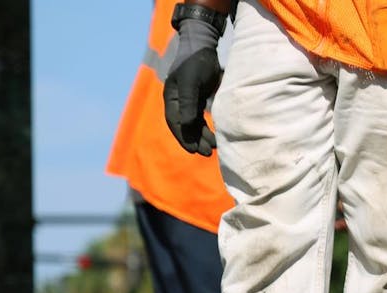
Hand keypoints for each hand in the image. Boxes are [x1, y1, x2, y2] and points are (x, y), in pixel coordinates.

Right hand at [162, 17, 222, 155]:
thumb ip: (188, 104)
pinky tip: (215, 136)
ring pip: (193, 123)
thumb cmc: (195, 62)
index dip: (183, 138)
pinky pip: (200, 117)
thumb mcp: (191, 83)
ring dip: (202, 136)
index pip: (175, 123)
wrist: (203, 46)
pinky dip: (206, 128)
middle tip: (207, 153)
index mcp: (171, 98)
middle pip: (184, 126)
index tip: (194, 151)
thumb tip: (187, 126)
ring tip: (213, 148)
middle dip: (194, 140)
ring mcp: (187, 100)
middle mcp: (177, 101)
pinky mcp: (198, 98)